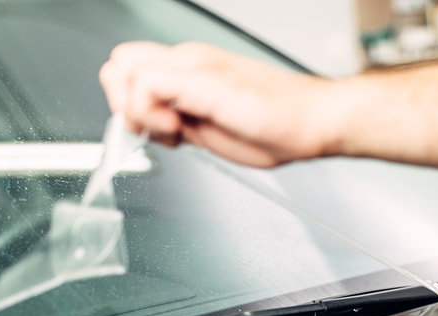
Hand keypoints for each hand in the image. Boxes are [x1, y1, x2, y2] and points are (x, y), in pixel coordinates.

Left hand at [99, 42, 333, 166]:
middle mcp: (189, 61)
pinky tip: (181, 131)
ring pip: (124, 68)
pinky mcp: (200, 78)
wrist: (317, 120)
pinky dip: (151, 115)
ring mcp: (194, 66)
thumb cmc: (283, 128)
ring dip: (137, 110)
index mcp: (194, 71)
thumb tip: (150, 125)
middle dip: (124, 104)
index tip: (158, 132)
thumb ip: (179, 123)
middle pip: (119, 63)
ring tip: (173, 130)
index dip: (131, 104)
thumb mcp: (214, 131)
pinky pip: (145, 85)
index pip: (132, 70)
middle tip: (158, 130)